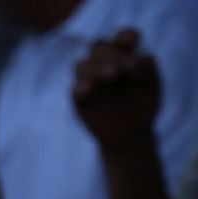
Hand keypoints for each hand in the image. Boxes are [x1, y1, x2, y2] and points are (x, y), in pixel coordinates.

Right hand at [72, 29, 160, 151]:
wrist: (131, 134)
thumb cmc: (143, 106)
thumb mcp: (152, 88)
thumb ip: (149, 71)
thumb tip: (144, 56)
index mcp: (124, 56)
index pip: (122, 37)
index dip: (125, 37)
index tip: (133, 44)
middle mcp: (104, 64)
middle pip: (97, 46)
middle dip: (109, 52)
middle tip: (122, 67)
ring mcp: (90, 81)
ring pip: (80, 65)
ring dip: (95, 67)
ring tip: (112, 76)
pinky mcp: (80, 100)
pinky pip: (74, 90)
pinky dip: (82, 87)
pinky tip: (92, 88)